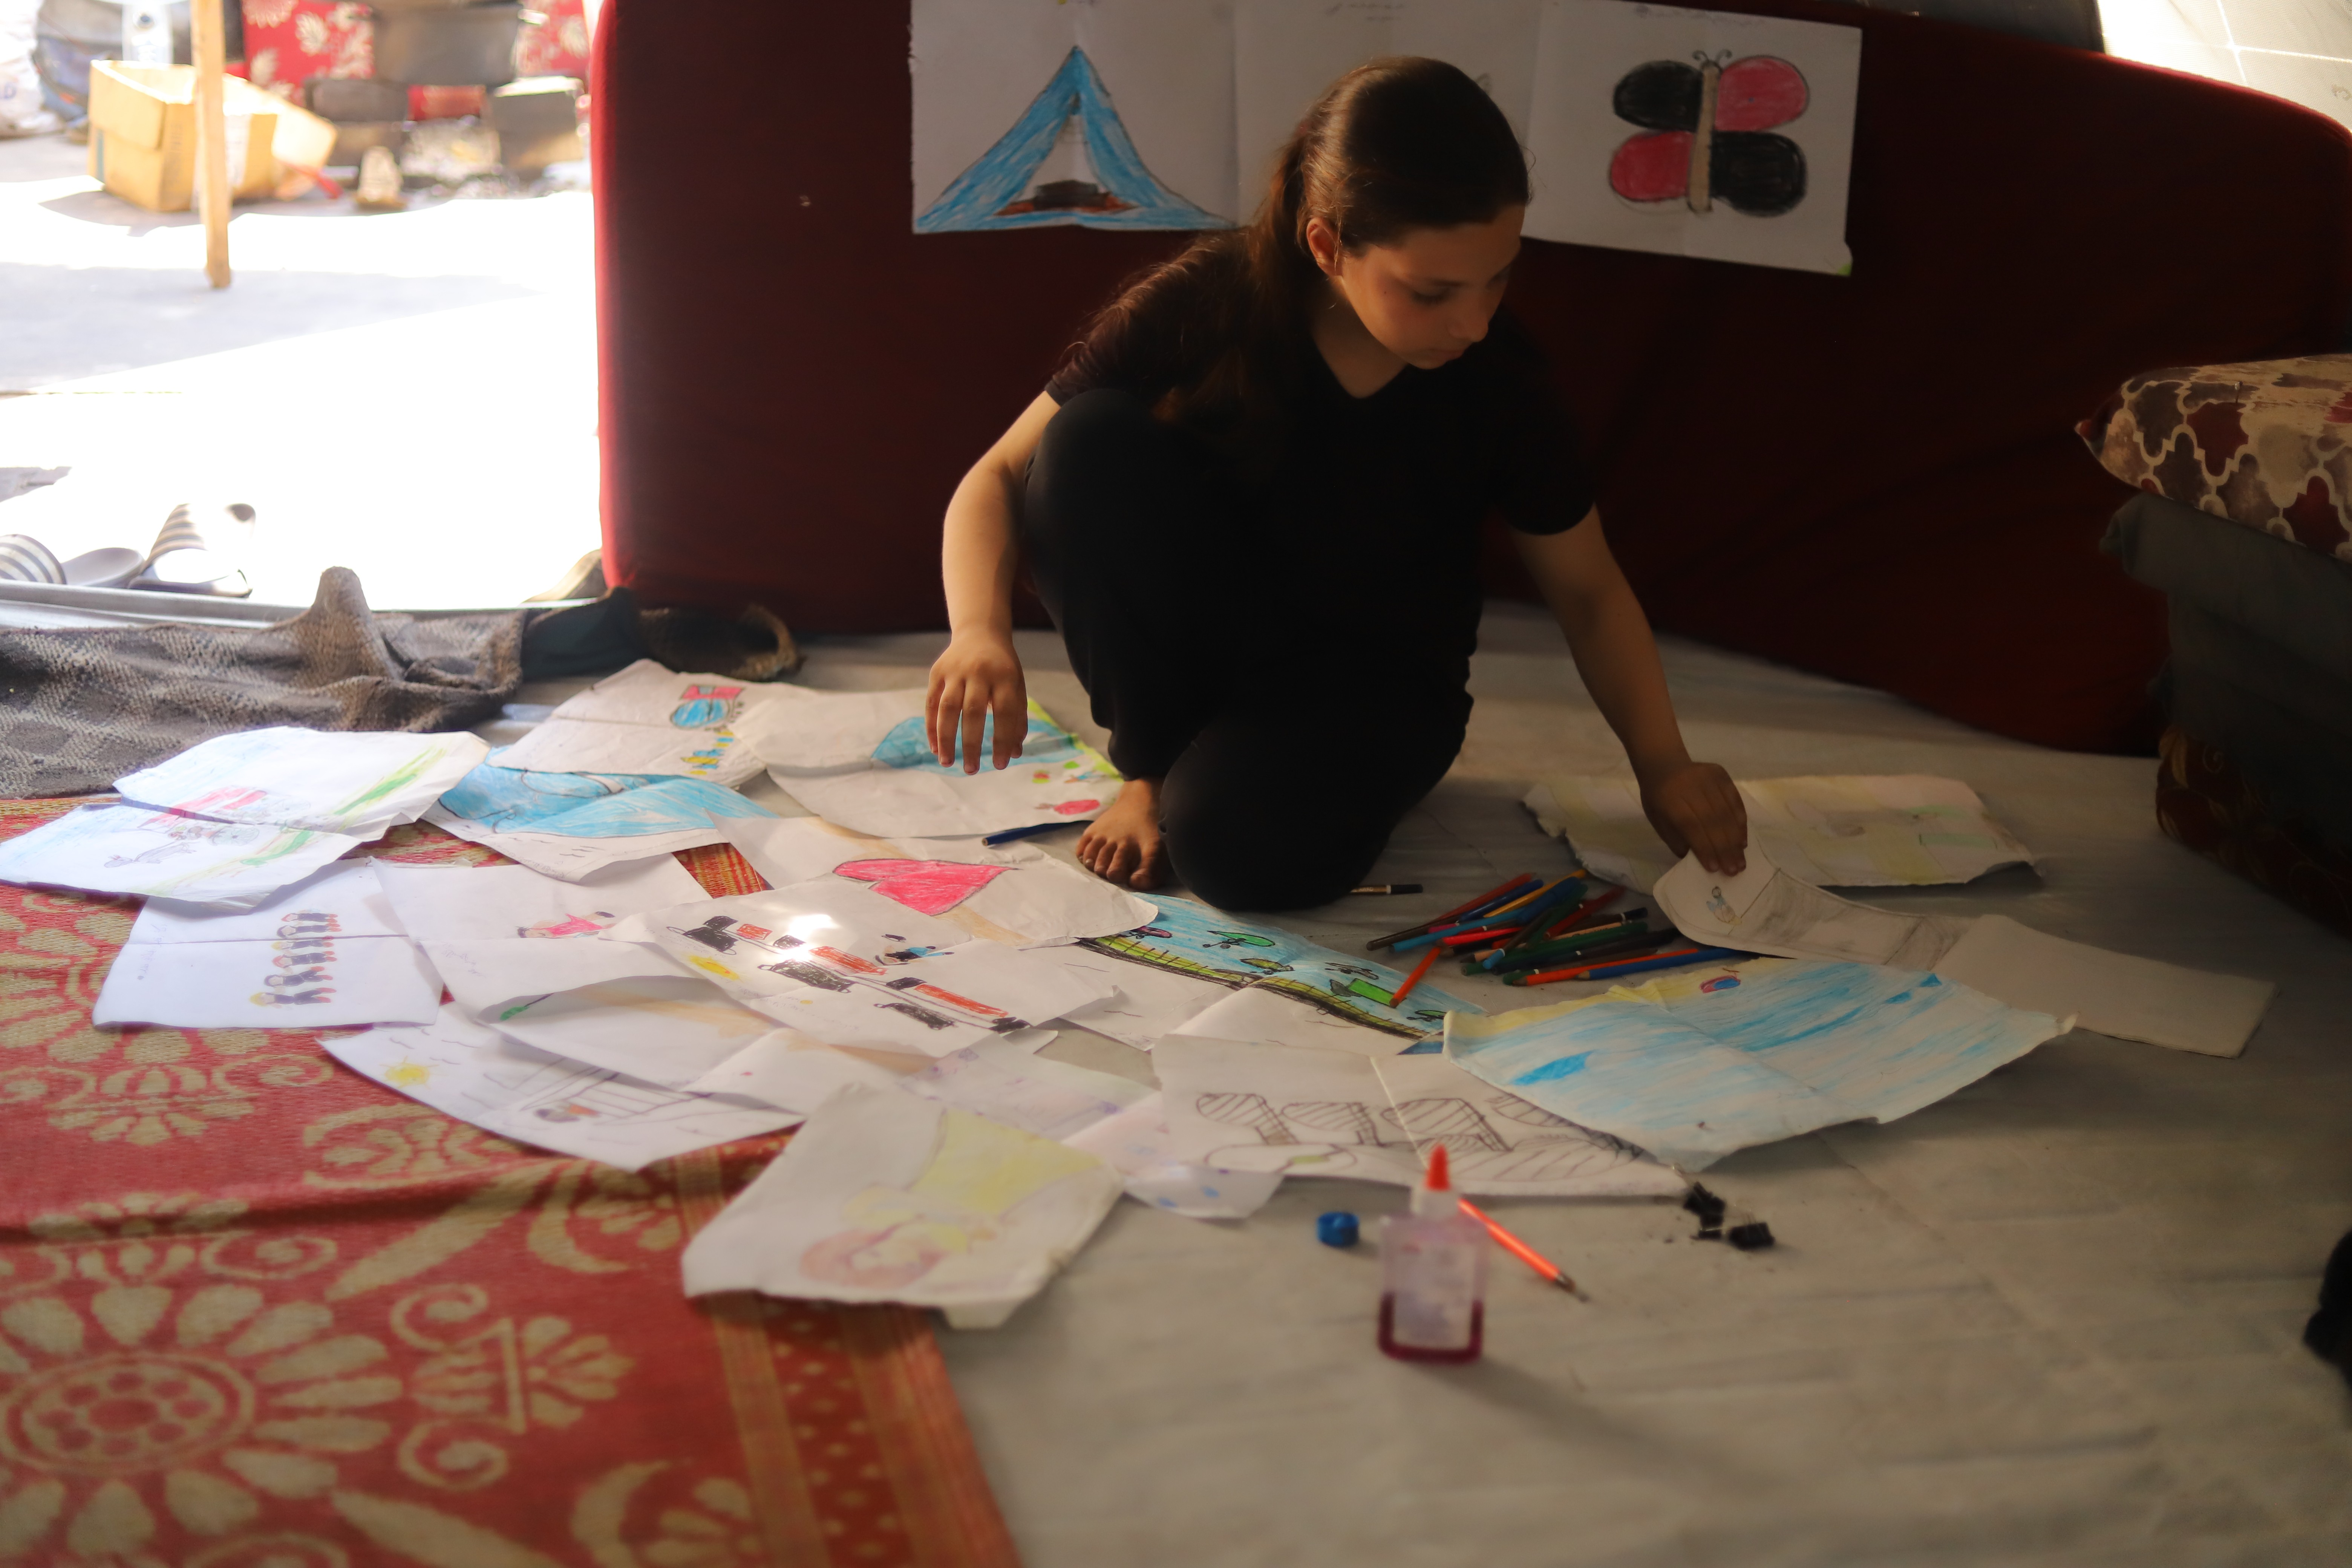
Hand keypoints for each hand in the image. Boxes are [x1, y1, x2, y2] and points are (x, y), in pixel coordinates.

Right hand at [926, 633, 1027, 772]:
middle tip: (971, 771)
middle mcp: (979, 672)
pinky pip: (931, 703)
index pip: (1004, 712)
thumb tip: (1014, 753)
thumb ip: (1017, 719)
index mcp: (1005, 676)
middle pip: (973, 712)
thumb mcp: (1017, 687)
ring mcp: (955, 671)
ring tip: (947, 763)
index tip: (1000, 765)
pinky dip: (931, 727)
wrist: (980, 632)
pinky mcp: (937, 672)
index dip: (1002, 740)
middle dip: (971, 744)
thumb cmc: (1003, 668)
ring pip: (947, 708)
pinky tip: (935, 748)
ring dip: (945, 738)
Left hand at [1639, 759, 1747, 875]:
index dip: (1705, 848)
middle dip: (1725, 849)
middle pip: (1713, 821)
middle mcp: (1692, 787)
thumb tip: (1703, 861)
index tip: (1715, 869)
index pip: (1692, 827)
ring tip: (1740, 860)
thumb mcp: (1659, 822)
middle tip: (1734, 870)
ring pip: (1727, 812)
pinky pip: (1735, 801)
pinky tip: (1742, 840)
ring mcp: (1708, 778)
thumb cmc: (1658, 799)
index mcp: (1671, 800)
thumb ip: (1678, 841)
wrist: (1663, 765)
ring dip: (1736, 840)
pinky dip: (1740, 822)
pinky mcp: (1721, 774)